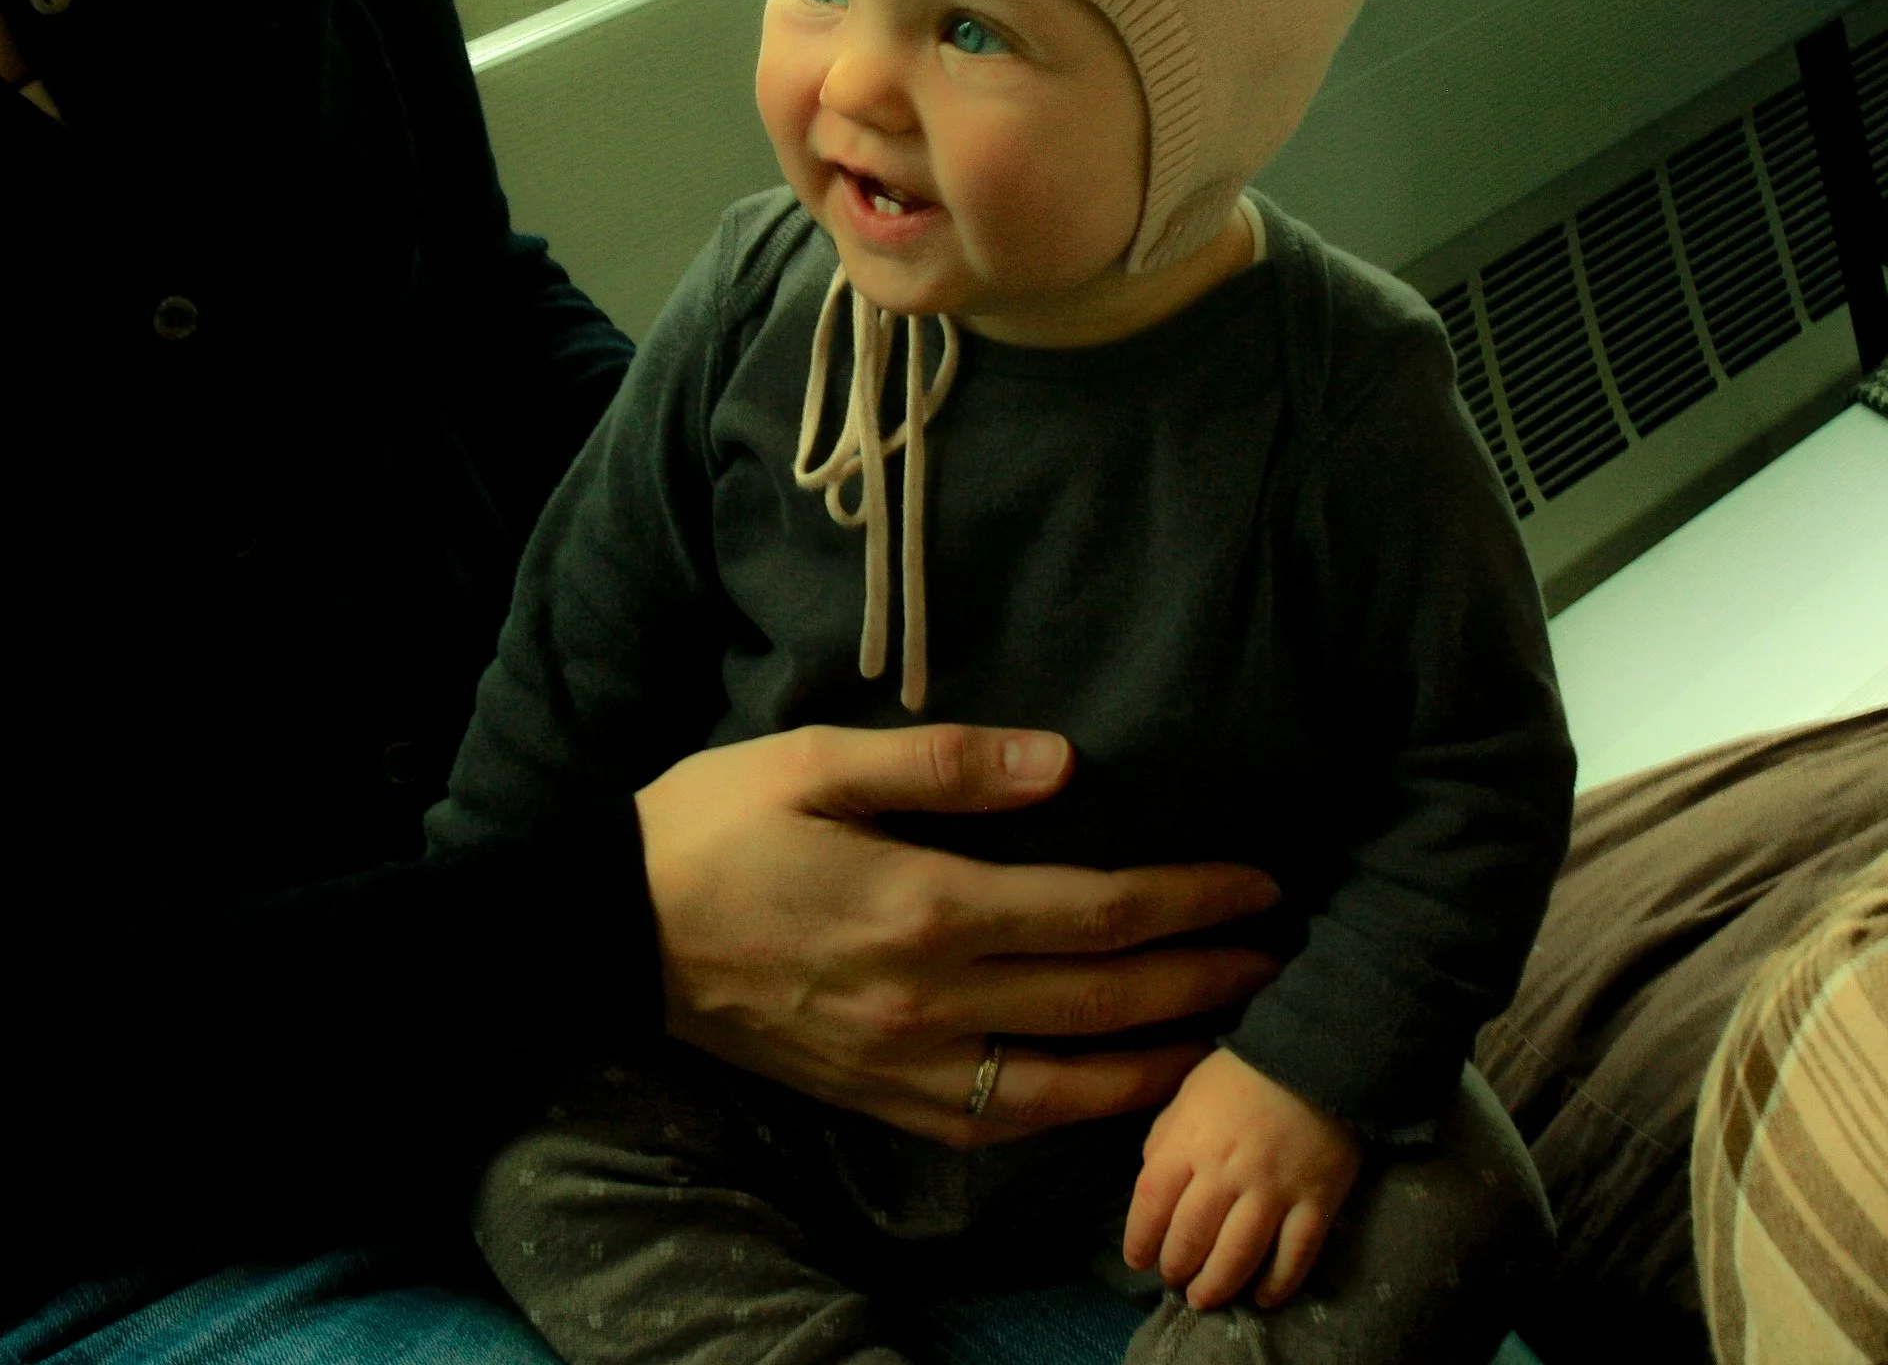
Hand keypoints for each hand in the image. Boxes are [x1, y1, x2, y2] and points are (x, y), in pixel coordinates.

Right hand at [635, 723, 1281, 1148]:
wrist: (608, 932)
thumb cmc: (712, 826)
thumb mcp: (812, 760)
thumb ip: (944, 763)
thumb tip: (1065, 763)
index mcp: (924, 906)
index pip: (1098, 909)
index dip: (1192, 900)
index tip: (1259, 881)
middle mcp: (929, 1000)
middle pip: (1105, 1000)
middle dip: (1205, 979)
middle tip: (1279, 956)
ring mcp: (904, 1065)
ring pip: (1065, 1087)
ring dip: (1158, 1063)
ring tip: (1225, 1038)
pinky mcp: (875, 1099)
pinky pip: (994, 1128)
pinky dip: (1068, 1117)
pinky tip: (1107, 1094)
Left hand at [1122, 1047, 1360, 1310]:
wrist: (1318, 1055)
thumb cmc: (1244, 1072)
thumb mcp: (1189, 1092)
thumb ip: (1167, 1135)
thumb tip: (1151, 1175)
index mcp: (1190, 1141)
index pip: (1152, 1202)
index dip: (1139, 1239)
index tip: (1138, 1259)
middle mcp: (1227, 1172)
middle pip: (1192, 1237)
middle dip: (1176, 1267)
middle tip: (1174, 1279)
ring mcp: (1275, 1190)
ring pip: (1239, 1256)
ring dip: (1216, 1286)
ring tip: (1204, 1298)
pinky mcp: (1317, 1202)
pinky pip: (1296, 1255)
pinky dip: (1278, 1284)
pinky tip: (1262, 1297)